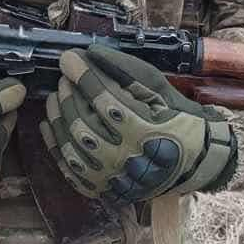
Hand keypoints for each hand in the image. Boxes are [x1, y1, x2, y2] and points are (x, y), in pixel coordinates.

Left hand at [41, 46, 236, 202]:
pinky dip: (54, 144)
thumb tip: (91, 53)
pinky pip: (69, 168)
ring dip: (58, 116)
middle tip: (64, 77)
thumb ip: (125, 70)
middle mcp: (127, 159)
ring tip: (55, 96)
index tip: (69, 58)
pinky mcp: (102, 189)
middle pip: (83, 123)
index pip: (104, 99)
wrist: (194, 162)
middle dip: (68, 94)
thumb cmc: (177, 119)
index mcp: (146, 131)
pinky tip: (48, 124)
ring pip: (72, 146)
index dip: (83, 76)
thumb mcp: (159, 89)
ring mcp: (112, 178)